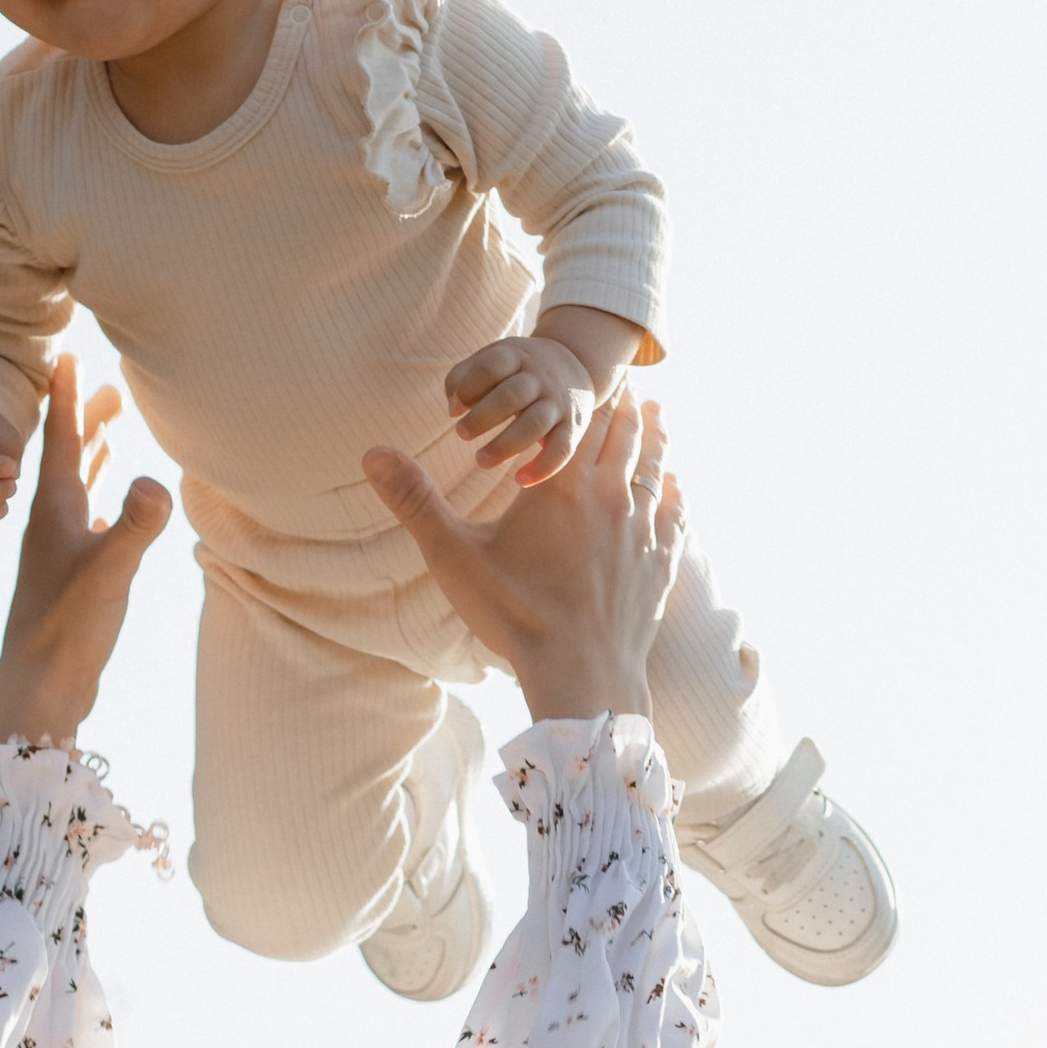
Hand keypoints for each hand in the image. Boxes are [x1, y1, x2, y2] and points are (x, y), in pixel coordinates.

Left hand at [0, 356, 171, 746]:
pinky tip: (112, 504)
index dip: (69, 395)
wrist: (36, 691)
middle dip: (90, 414)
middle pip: (73, 453)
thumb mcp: (108, 575)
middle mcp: (53, 523)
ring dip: (97, 451)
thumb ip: (134, 529)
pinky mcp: (74, 577)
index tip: (67, 351)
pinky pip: (89, 519)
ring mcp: (61, 550)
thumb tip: (157, 483)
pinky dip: (102, 497)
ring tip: (114, 424)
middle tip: (112, 380)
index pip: (62, 437)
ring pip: (80, 484)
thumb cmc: (65, 632)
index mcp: (54, 510)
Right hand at [362, 394, 681, 725]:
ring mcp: (642, 530)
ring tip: (657, 414)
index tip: (590, 374)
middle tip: (629, 384)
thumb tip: (372, 452)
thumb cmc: (515, 615)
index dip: (585, 395)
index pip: (579, 422)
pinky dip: (675, 491)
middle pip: (624, 436)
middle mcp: (609, 497)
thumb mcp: (454, 556)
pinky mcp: (661, 564)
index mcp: (561, 486)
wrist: (581, 672)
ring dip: (656, 436)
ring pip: (654, 467)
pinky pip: (675, 514)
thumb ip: (415, 501)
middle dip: (625, 407)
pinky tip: (675, 485)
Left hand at [442, 304, 644, 485]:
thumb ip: (463, 378)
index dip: (468, 387)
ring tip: (481, 461)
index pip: (491, 366)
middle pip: (512, 395)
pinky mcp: (573, 428)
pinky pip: (561, 450)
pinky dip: (542, 468)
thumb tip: (453, 409)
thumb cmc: (518, 369)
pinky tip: (520, 480)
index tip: (456, 408)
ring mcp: (557, 403)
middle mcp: (539, 378)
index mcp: (515, 357)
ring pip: (534, 424)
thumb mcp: (493, 359)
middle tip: (462, 433)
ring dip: (505, 446)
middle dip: (482, 417)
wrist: (575, 364)